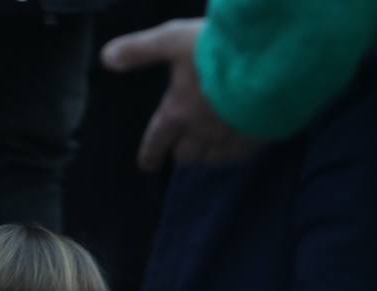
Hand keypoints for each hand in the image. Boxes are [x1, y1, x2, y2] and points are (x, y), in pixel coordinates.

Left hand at [102, 18, 256, 170]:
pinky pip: (241, 155)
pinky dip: (235, 152)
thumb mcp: (173, 39)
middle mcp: (200, 132)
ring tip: (210, 145)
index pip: (156, 141)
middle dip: (181, 151)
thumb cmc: (217, 49)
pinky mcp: (258, 138)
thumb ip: (141, 50)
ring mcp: (230, 138)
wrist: (271, 58)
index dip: (150, 154)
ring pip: (212, 159)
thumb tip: (105, 58)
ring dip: (207, 154)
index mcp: (176, 113)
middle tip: (182, 146)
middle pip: (185, 155)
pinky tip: (238, 142)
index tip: (147, 165)